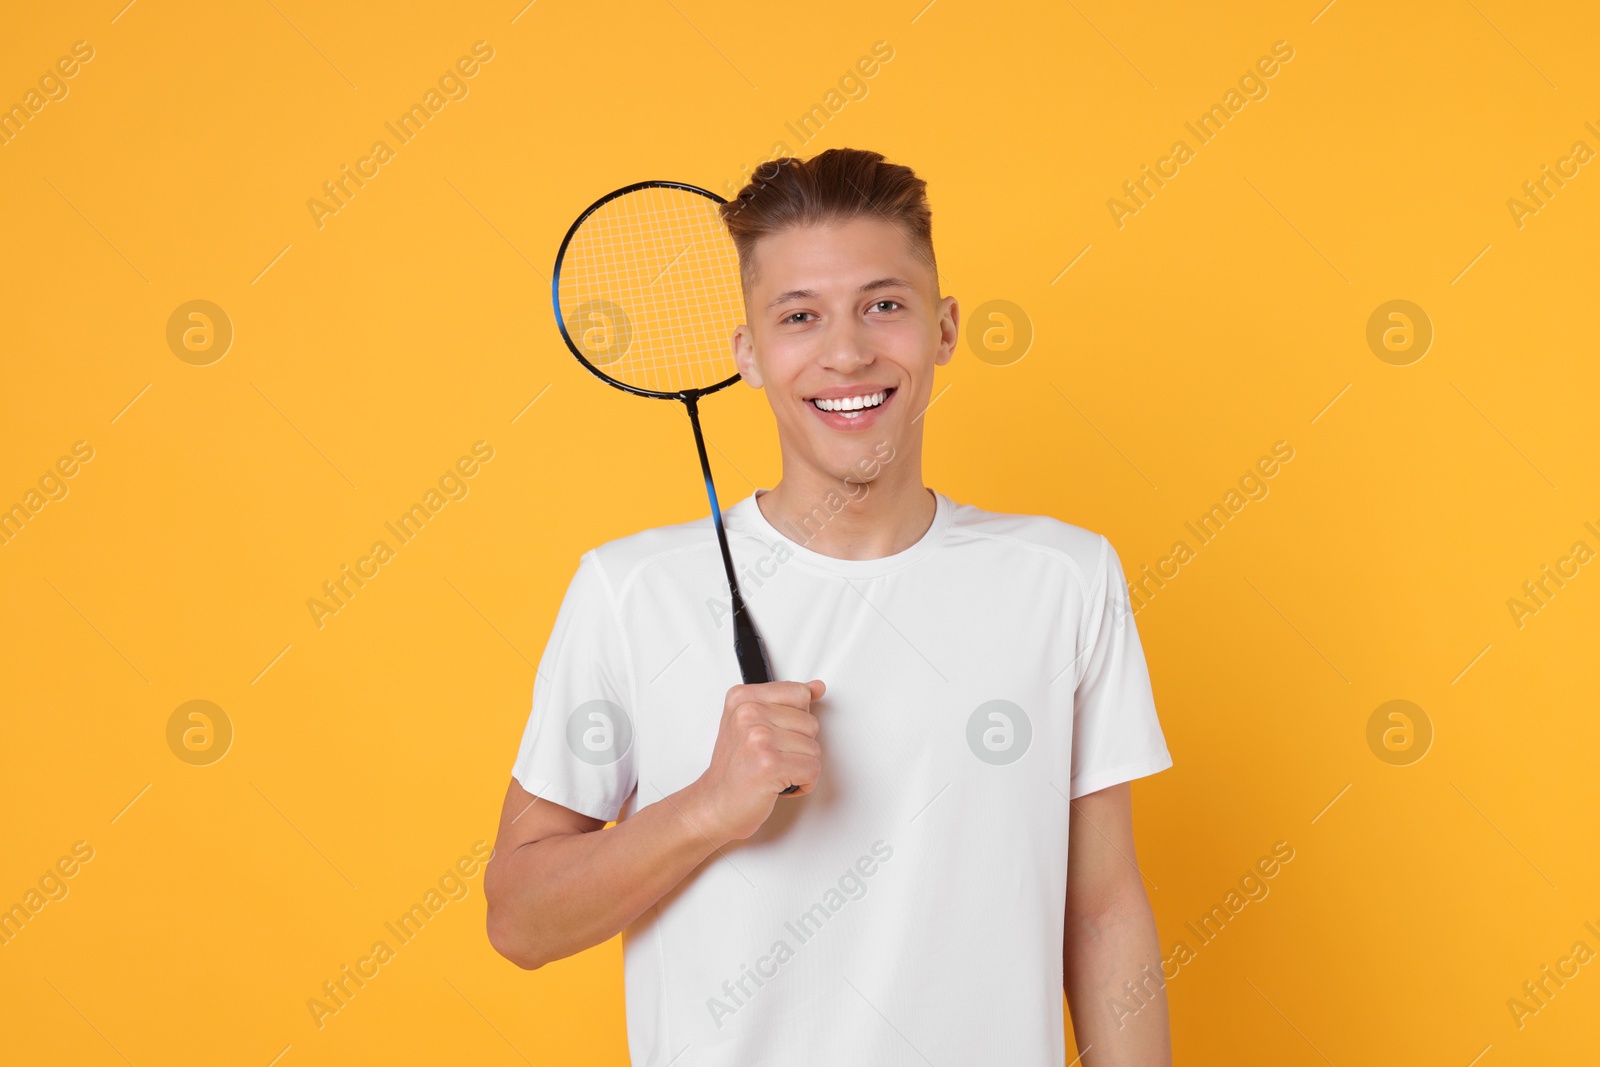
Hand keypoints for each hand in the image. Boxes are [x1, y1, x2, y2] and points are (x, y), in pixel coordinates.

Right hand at [687, 679, 824, 842]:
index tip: (777, 734)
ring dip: (801, 767)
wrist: (716, 805)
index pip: (799, 693)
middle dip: (799, 746)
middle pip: (811, 723)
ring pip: (814, 748)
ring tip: (775, 771)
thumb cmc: (735, 769)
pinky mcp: (769, 764)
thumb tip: (818, 687)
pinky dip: (804, 783)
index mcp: (743, 698)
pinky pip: (813, 770)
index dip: (796, 720)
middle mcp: (748, 713)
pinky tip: (781, 784)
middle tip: (772, 757)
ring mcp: (758, 738)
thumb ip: (787, 703)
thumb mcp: (754, 724)